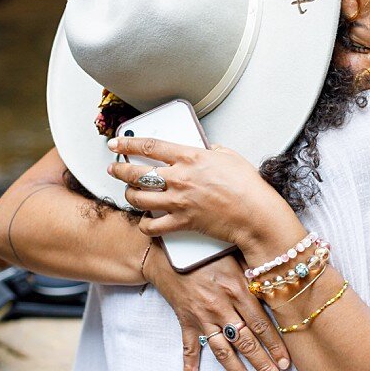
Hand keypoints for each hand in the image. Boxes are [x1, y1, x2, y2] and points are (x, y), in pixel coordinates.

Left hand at [106, 136, 292, 247]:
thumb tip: (206, 149)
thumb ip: (212, 150)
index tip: (116, 144)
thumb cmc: (248, 186)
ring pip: (139, 198)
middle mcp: (179, 178)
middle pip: (137, 172)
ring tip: (129, 193)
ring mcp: (179, 201)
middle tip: (113, 169)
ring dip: (129, 195)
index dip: (127, 144)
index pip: (150, 146)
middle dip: (120, 170)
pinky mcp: (182, 222)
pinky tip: (145, 222)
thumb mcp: (230, 156)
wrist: (255, 214)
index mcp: (190, 157)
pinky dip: (145, 225)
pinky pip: (153, 226)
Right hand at [143, 246, 290, 370]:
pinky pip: (189, 347)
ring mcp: (202, 317)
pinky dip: (189, 367)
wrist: (166, 251)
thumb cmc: (206, 249)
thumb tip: (282, 284)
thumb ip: (255, 272)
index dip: (275, 345)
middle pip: (246, 342)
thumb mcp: (235, 255)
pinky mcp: (186, 320)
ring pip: (223, 351)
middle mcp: (220, 306)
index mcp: (236, 289)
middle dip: (263, 365)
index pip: (261, 324)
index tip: (287, 364)